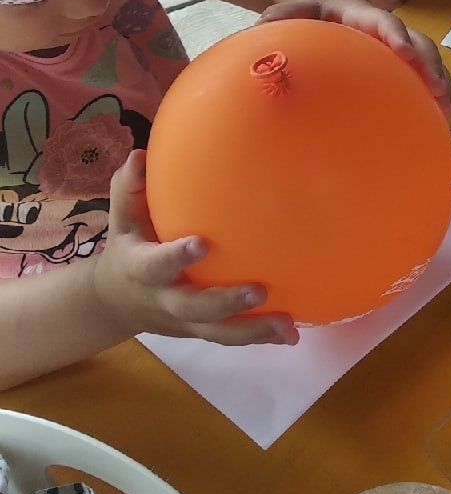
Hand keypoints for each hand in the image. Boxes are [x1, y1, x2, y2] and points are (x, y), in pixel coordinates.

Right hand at [92, 152, 298, 346]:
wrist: (116, 303)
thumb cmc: (129, 247)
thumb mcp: (122, 220)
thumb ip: (129, 189)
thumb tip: (139, 155)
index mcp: (142, 270)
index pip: (156, 266)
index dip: (176, 257)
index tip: (200, 243)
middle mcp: (165, 300)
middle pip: (194, 307)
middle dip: (225, 302)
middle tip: (258, 291)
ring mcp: (185, 321)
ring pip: (218, 332)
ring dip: (253, 331)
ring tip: (287, 326)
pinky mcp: (202, 331)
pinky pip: (231, 337)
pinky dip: (260, 338)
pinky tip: (291, 334)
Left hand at [260, 0, 450, 115]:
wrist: (335, 2)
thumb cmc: (317, 9)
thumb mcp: (300, 7)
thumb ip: (285, 13)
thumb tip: (263, 23)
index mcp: (363, 15)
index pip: (383, 22)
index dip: (396, 36)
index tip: (405, 53)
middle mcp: (388, 29)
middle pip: (417, 41)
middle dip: (430, 63)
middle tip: (436, 87)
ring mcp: (399, 45)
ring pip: (427, 58)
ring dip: (440, 81)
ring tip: (446, 109)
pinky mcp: (402, 61)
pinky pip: (423, 74)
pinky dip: (435, 92)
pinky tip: (439, 117)